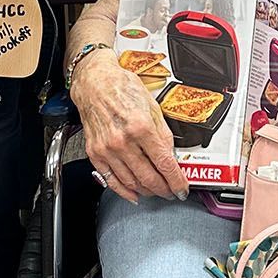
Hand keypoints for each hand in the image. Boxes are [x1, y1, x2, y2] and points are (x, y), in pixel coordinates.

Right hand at [69, 52, 187, 202]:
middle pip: (148, 178)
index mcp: (141, 127)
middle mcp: (123, 141)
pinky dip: (124, 191)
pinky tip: (134, 194)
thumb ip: (163, 133)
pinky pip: (111, 180)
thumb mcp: (152, 106)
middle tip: (171, 191)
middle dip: (164, 189)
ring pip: (131, 182)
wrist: (95, 83)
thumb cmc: (122, 88)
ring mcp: (107, 149)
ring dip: (147, 191)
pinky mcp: (95, 153)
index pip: (164, 163)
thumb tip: (171, 155)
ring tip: (156, 190)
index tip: (182, 188)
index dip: (176, 181)